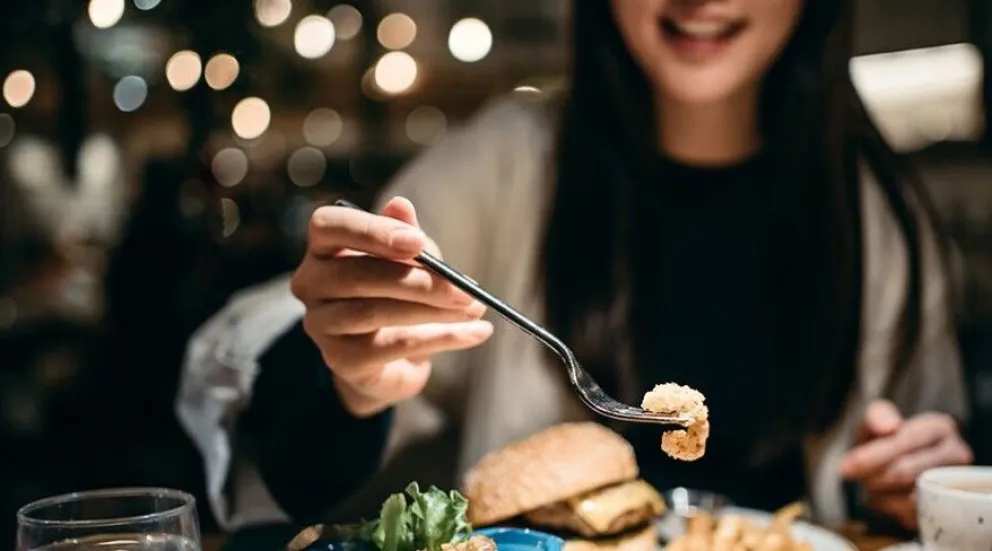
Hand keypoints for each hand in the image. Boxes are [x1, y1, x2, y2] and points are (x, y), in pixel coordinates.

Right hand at [291, 197, 493, 416]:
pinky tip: (476, 333)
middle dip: (418, 281)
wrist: (394, 357)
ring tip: (475, 309)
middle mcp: (311, 283)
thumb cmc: (399, 293)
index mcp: (324, 247)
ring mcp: (321, 325)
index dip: (371, 230)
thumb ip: (406, 235)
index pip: (328, 226)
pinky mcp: (341, 360)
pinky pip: (393, 346)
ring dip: (433, 311)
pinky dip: (441, 338)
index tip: (417, 242)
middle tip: (465, 289)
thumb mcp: (411, 259)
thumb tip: (400, 205)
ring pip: (374, 313)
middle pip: (356, 275)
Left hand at [839, 400, 972, 529]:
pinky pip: (913, 513)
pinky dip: (890, 508)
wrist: (894, 463)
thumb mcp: (875, 420)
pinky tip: (884, 497)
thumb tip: (889, 427)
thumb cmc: (885, 439)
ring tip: (871, 485)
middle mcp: (957, 454)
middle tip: (856, 477)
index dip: (873, 455)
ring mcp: (955, 482)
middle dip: (873, 476)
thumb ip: (877, 416)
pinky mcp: (947, 507)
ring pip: (909, 495)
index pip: (906, 441)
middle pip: (906, 471)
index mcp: (940, 427)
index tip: (846, 468)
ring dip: (880, 493)